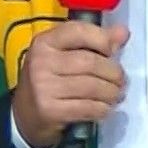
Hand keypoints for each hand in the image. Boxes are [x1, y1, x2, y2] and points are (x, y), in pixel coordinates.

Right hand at [9, 21, 129, 147]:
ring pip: (92, 86)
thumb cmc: (50, 81)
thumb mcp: (64, 56)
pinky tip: (104, 108)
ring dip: (111, 93)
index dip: (103, 39)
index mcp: (44, 42)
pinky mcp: (49, 110)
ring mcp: (43, 87)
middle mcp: (40, 61)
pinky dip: (103, 109)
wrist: (25, 116)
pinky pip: (88, 107)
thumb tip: (122, 32)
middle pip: (90, 62)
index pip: (79, 31)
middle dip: (113, 73)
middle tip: (120, 81)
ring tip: (115, 95)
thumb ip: (93, 42)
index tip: (112, 51)